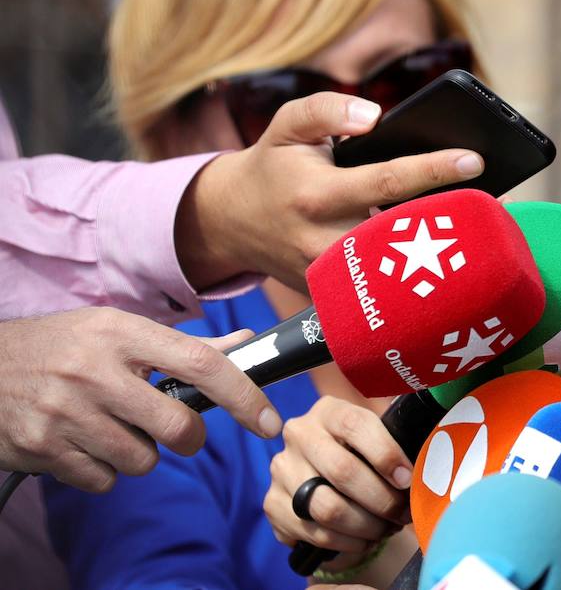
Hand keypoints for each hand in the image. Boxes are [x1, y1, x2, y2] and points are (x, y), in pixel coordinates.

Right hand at [0, 308, 280, 491]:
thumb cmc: (63, 345)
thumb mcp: (118, 330)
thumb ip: (183, 346)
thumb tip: (246, 347)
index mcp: (122, 333)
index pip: (201, 364)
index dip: (243, 396)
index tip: (269, 422)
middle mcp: (94, 371)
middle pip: (177, 426)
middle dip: (188, 437)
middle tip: (173, 427)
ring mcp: (65, 412)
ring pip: (142, 460)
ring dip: (139, 452)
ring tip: (112, 426)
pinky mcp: (41, 448)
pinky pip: (103, 480)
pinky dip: (102, 469)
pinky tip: (82, 441)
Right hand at [177, 92, 484, 291]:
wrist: (231, 221)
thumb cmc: (274, 165)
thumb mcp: (288, 124)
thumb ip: (327, 108)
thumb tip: (373, 114)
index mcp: (317, 196)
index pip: (386, 182)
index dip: (433, 170)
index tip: (475, 160)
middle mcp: (324, 242)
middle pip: (404, 234)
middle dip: (449, 221)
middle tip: (492, 203)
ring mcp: (330, 278)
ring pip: (398, 269)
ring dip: (440, 251)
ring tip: (479, 227)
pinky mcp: (334, 298)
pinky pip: (384, 287)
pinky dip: (417, 272)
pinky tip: (448, 255)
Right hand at [264, 396, 411, 554]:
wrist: (323, 478)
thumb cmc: (362, 454)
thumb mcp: (377, 435)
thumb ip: (398, 436)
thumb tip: (436, 444)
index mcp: (329, 411)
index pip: (357, 426)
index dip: (386, 454)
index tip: (408, 480)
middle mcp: (299, 434)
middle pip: (342, 471)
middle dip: (381, 499)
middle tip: (403, 513)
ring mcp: (282, 470)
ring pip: (328, 507)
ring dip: (366, 525)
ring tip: (387, 528)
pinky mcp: (272, 504)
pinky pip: (315, 532)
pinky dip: (347, 542)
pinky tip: (365, 539)